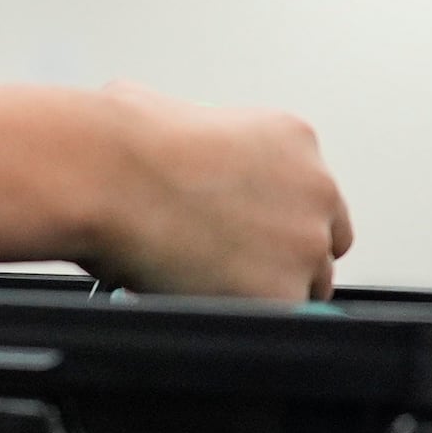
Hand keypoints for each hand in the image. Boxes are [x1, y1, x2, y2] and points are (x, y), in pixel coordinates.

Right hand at [85, 86, 350, 301]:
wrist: (110, 175)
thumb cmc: (125, 142)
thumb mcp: (182, 114)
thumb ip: (202, 140)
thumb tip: (173, 155)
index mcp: (295, 140)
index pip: (313, 197)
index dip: (279, 222)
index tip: (254, 237)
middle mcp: (315, 188)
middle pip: (321, 244)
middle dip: (282, 260)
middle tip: (232, 269)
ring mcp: (306, 242)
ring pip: (305, 287)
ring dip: (263, 291)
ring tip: (205, 283)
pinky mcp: (285, 291)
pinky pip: (275, 318)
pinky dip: (242, 315)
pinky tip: (201, 296)